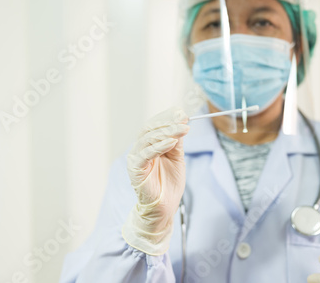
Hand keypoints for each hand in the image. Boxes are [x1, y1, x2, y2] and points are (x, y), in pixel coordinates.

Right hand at [122, 107, 189, 255]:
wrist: (165, 207)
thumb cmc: (170, 183)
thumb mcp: (177, 157)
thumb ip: (177, 141)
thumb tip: (182, 120)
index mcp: (148, 145)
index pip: (154, 125)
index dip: (167, 116)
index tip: (182, 112)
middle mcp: (140, 149)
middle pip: (150, 128)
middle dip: (168, 122)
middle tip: (184, 119)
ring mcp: (136, 158)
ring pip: (148, 138)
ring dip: (167, 132)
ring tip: (183, 129)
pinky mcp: (135, 169)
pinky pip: (146, 154)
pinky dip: (159, 146)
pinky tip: (172, 142)